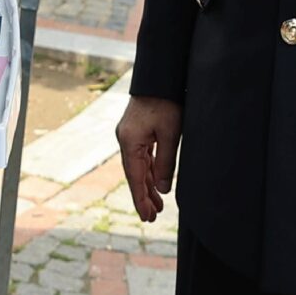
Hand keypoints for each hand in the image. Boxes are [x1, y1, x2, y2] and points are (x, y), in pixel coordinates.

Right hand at [115, 94, 182, 223]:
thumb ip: (166, 163)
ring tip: (158, 206)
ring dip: (147, 185)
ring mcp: (129, 135)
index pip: (135, 178)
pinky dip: (149, 171)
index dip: (141, 199)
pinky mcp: (137, 130)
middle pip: (134, 174)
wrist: (160, 76)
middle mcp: (125, 140)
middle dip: (144, 196)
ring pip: (138, 166)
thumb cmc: (166, 103)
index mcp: (130, 142)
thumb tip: (163, 189)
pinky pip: (142, 156)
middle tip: (152, 218)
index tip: (146, 217)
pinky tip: (155, 182)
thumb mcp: (170, 135)